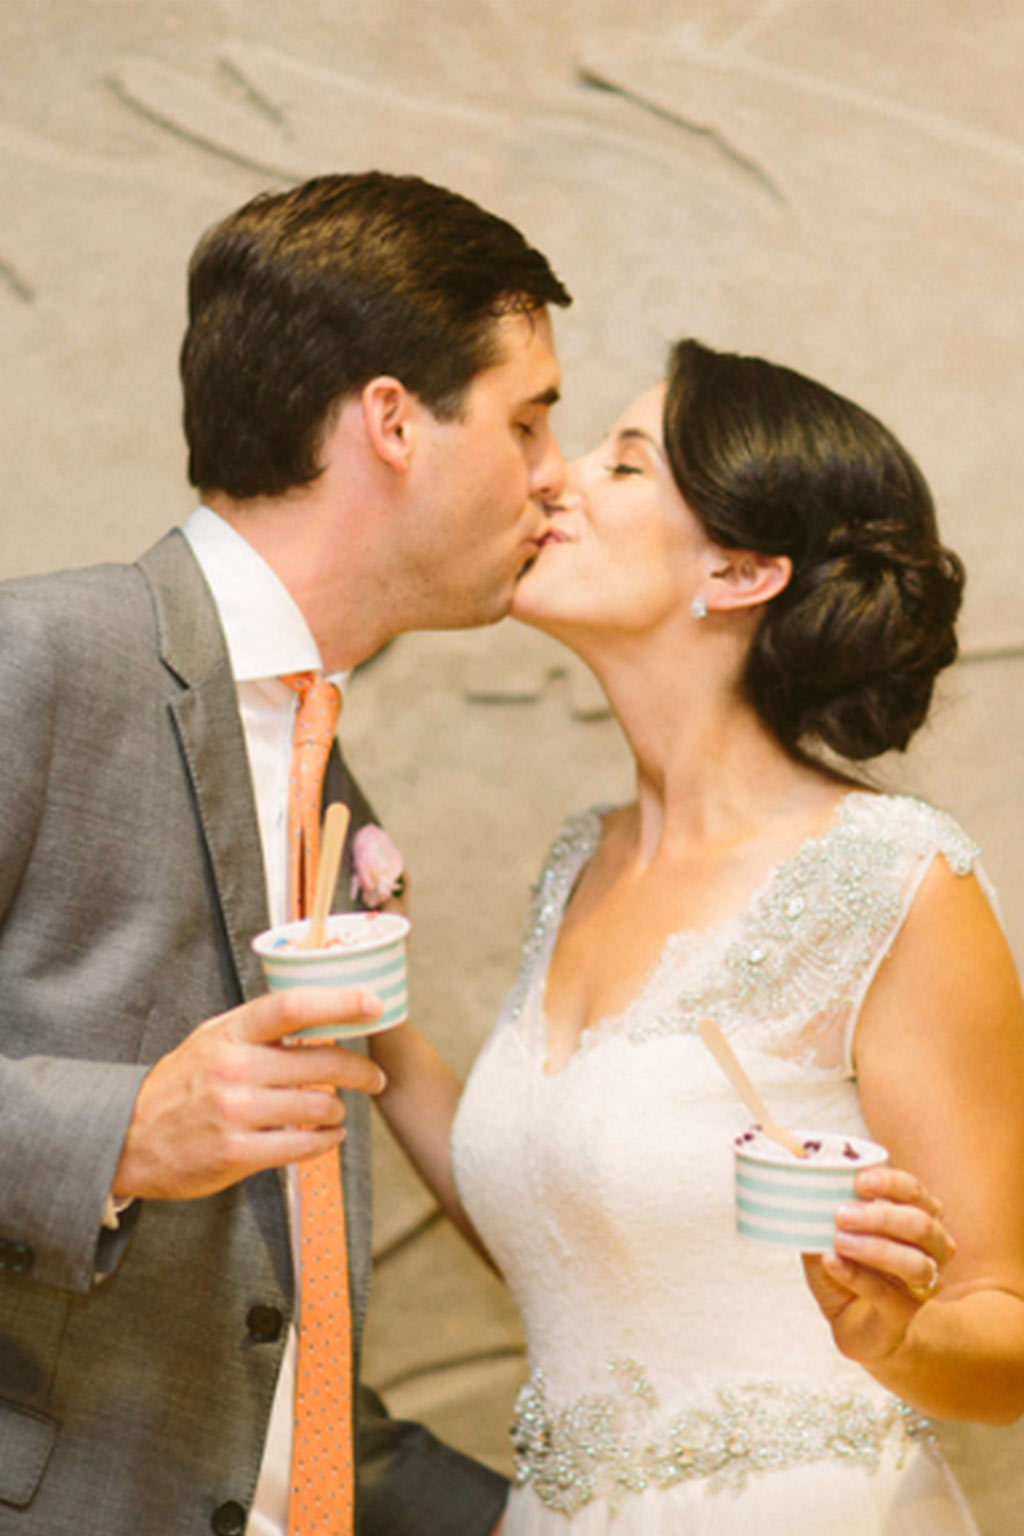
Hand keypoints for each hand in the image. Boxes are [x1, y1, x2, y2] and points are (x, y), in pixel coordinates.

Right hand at [112, 987, 385, 1200]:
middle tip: (374, 1077)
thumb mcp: (212, 1039)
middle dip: (359, 1070)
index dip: (339, 1002)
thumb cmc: (181, 1084)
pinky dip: (326, 1141)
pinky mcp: (237, 1154)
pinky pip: (302, 1146)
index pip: (292, 1006)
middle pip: (320, 1061)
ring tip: (336, 1110)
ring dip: (337, 1110)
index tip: (372, 1005)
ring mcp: (235, 1113)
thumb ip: (259, 1028)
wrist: (128, 1138)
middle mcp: (234, 1069)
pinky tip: (327, 1136)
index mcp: (230, 1033)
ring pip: (318, 1107)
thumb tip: (320, 1013)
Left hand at [802, 1166, 956, 1363]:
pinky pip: (887, 1294)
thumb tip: (805, 1177)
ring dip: (875, 1247)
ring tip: (837, 1240)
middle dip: (881, 1216)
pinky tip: (832, 1262)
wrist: (852, 1323)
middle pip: (922, 1226)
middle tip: (841, 1213)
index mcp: (920, 1219)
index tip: (859, 1180)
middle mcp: (932, 1252)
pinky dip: (856, 1276)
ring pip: (915, 1264)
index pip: (916, 1193)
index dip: (892, 1183)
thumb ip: (828, 1208)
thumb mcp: (834, 1231)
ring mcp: (923, 1287)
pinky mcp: (904, 1316)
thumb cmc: (848, 1268)